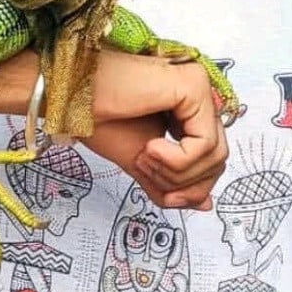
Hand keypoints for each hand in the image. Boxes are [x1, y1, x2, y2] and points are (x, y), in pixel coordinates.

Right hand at [83, 52, 228, 211]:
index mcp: (189, 112)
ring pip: (215, 155)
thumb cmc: (98, 118)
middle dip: (182, 182)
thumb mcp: (142, 162)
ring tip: (144, 156)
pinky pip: (206, 143)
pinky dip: (178, 159)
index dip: (193, 189)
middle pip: (218, 160)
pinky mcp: (194, 87)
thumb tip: (204, 204)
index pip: (213, 159)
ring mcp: (200, 88)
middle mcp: (200, 97)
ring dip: (175, 171)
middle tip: (145, 170)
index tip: (167, 198)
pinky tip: (150, 147)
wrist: (72, 98)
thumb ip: (172, 182)